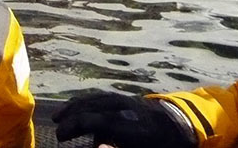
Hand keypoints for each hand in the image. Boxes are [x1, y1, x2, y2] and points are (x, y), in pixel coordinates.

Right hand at [51, 92, 195, 147]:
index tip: (60, 136)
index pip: (96, 120)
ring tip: (58, 117)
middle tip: (57, 133)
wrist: (180, 127)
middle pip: (92, 107)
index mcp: (133, 126)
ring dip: (73, 106)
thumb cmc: (159, 144)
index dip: (75, 126)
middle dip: (71, 117)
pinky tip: (76, 106)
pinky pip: (100, 96)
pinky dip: (84, 100)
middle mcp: (127, 108)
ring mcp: (126, 100)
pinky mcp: (125, 97)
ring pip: (94, 98)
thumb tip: (93, 146)